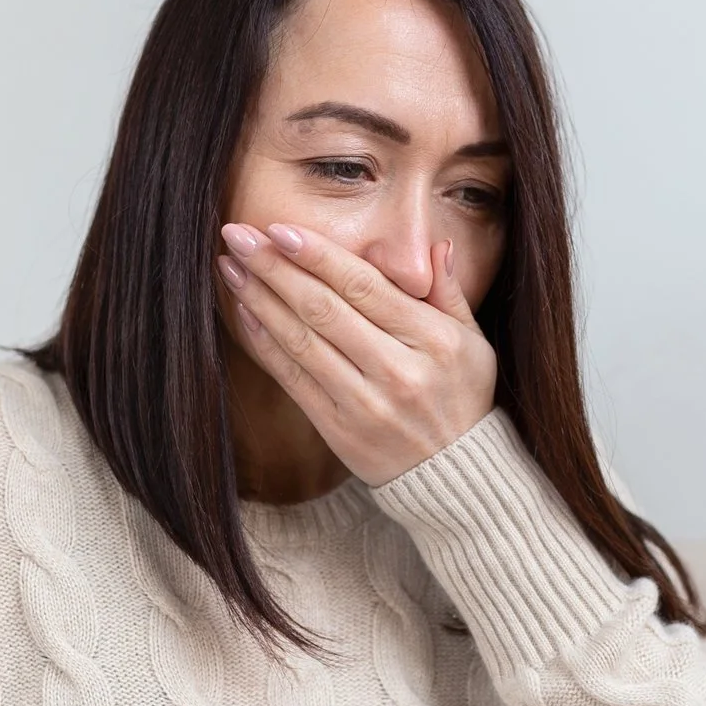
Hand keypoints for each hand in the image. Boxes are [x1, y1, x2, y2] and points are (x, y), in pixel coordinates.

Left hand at [217, 223, 496, 486]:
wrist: (455, 477)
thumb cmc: (463, 398)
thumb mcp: (474, 343)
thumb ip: (449, 292)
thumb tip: (436, 246)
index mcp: (431, 339)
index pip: (364, 286)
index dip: (317, 255)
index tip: (280, 229)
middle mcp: (396, 370)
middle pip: (324, 308)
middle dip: (275, 267)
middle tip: (238, 236)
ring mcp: (364, 403)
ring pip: (302, 341)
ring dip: (260, 300)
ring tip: (231, 268)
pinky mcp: (338, 429)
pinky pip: (294, 379)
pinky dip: (266, 344)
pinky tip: (245, 314)